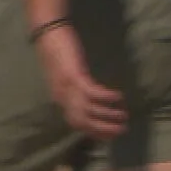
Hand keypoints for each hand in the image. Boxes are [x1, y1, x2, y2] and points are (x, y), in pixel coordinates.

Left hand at [34, 25, 127, 139]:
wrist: (47, 33)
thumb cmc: (57, 51)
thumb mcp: (64, 75)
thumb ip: (72, 88)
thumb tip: (87, 99)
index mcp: (60, 99)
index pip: (77, 123)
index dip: (94, 132)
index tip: (110, 136)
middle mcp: (63, 97)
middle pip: (84, 122)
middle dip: (103, 129)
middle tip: (122, 130)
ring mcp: (68, 88)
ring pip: (89, 110)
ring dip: (108, 115)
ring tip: (124, 115)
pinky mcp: (75, 76)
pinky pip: (92, 93)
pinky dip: (106, 97)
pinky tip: (118, 96)